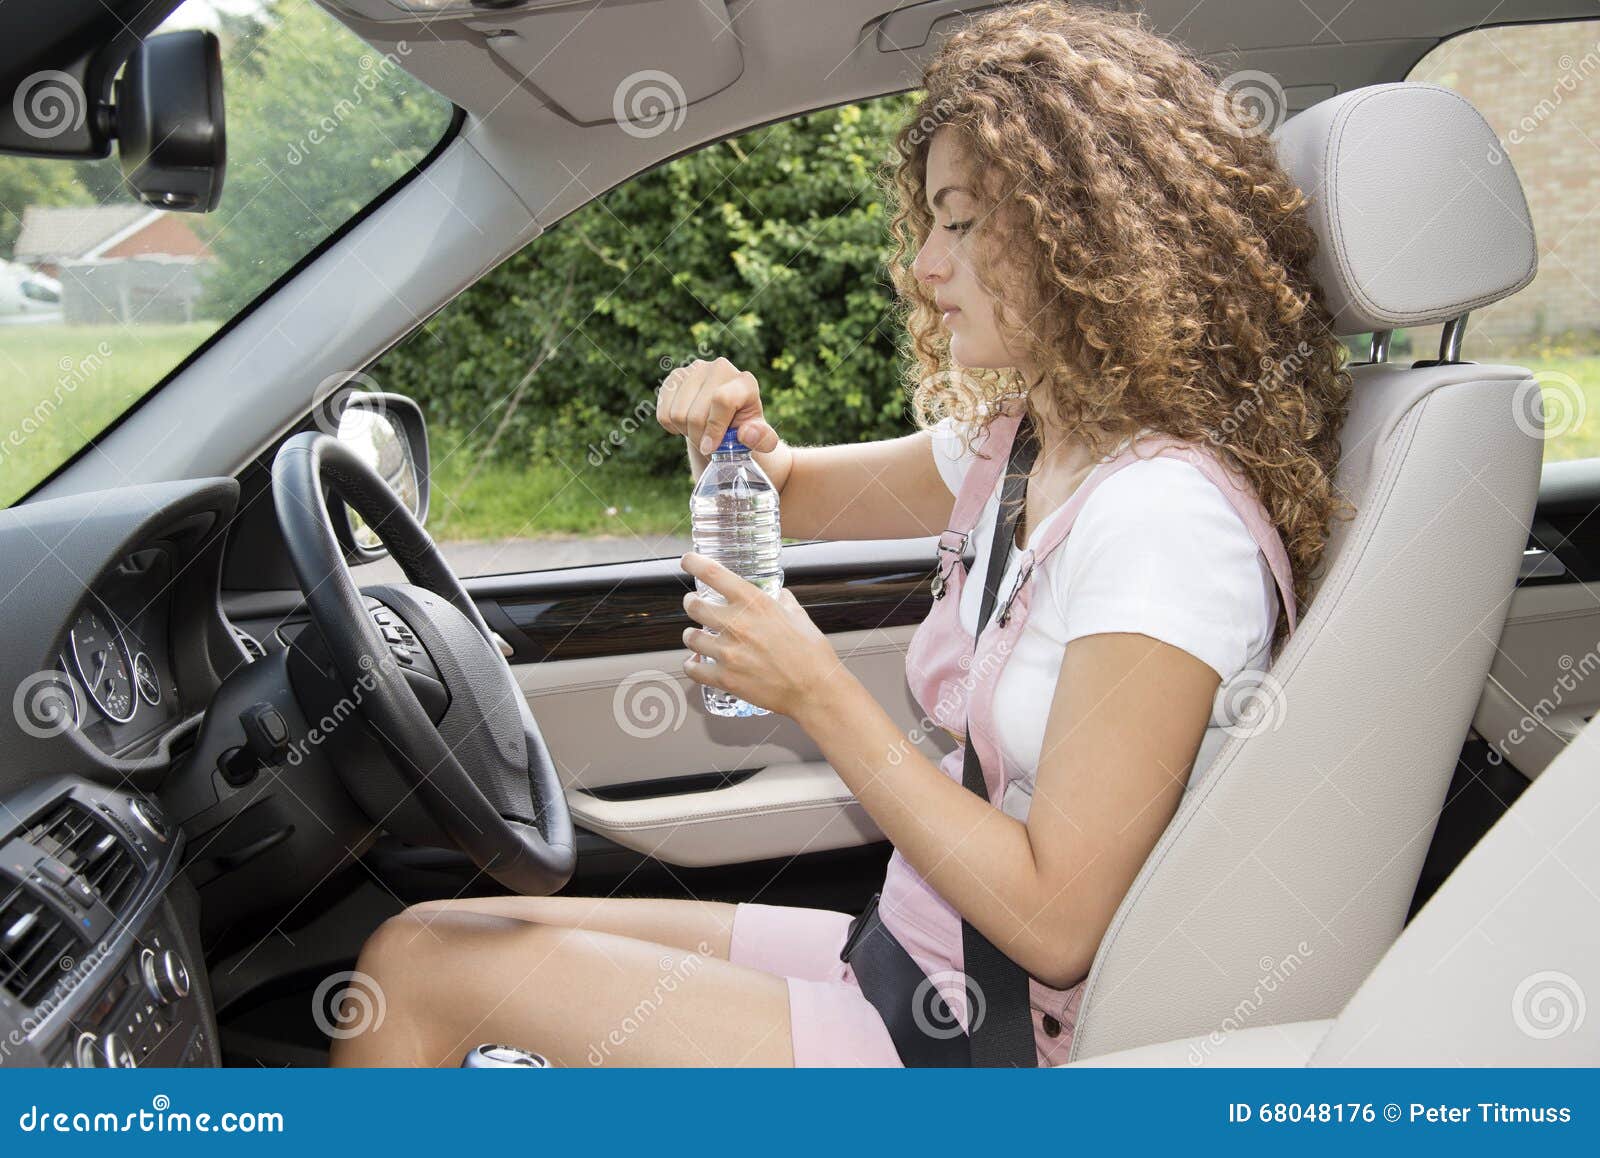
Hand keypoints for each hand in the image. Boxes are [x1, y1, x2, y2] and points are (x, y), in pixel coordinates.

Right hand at [657, 357, 780, 455]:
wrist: (724, 421)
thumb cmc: (743, 429)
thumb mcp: (759, 438)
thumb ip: (762, 439)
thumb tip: (747, 434)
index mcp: (745, 382)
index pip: (722, 400)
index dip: (714, 429)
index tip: (711, 448)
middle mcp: (720, 368)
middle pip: (696, 413)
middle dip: (699, 437)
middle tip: (708, 444)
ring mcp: (695, 369)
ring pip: (677, 413)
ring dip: (686, 432)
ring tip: (700, 431)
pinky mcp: (675, 377)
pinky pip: (663, 410)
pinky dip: (671, 426)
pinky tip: (685, 424)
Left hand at [679, 551, 839, 718]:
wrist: (815, 690)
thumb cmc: (811, 653)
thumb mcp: (798, 615)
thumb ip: (782, 601)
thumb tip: (777, 595)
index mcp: (754, 603)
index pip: (712, 573)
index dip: (693, 563)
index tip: (688, 561)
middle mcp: (736, 624)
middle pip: (693, 605)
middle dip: (691, 603)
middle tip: (694, 604)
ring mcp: (728, 652)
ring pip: (690, 637)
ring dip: (692, 635)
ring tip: (697, 636)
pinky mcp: (725, 678)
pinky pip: (693, 668)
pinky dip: (692, 665)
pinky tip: (696, 663)